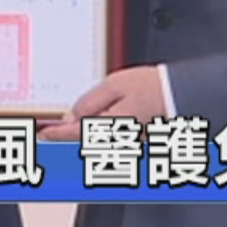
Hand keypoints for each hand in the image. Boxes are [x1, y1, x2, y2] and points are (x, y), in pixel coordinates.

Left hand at [38, 65, 165, 140]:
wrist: (183, 93)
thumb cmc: (154, 88)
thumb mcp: (115, 85)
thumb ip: (90, 102)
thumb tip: (71, 116)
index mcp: (111, 126)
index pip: (76, 134)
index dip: (57, 134)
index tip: (43, 133)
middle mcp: (119, 139)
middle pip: (86, 139)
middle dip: (71, 131)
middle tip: (54, 125)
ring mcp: (127, 141)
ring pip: (99, 138)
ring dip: (89, 128)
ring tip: (88, 114)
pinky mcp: (135, 139)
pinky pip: (112, 134)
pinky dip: (104, 127)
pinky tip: (108, 114)